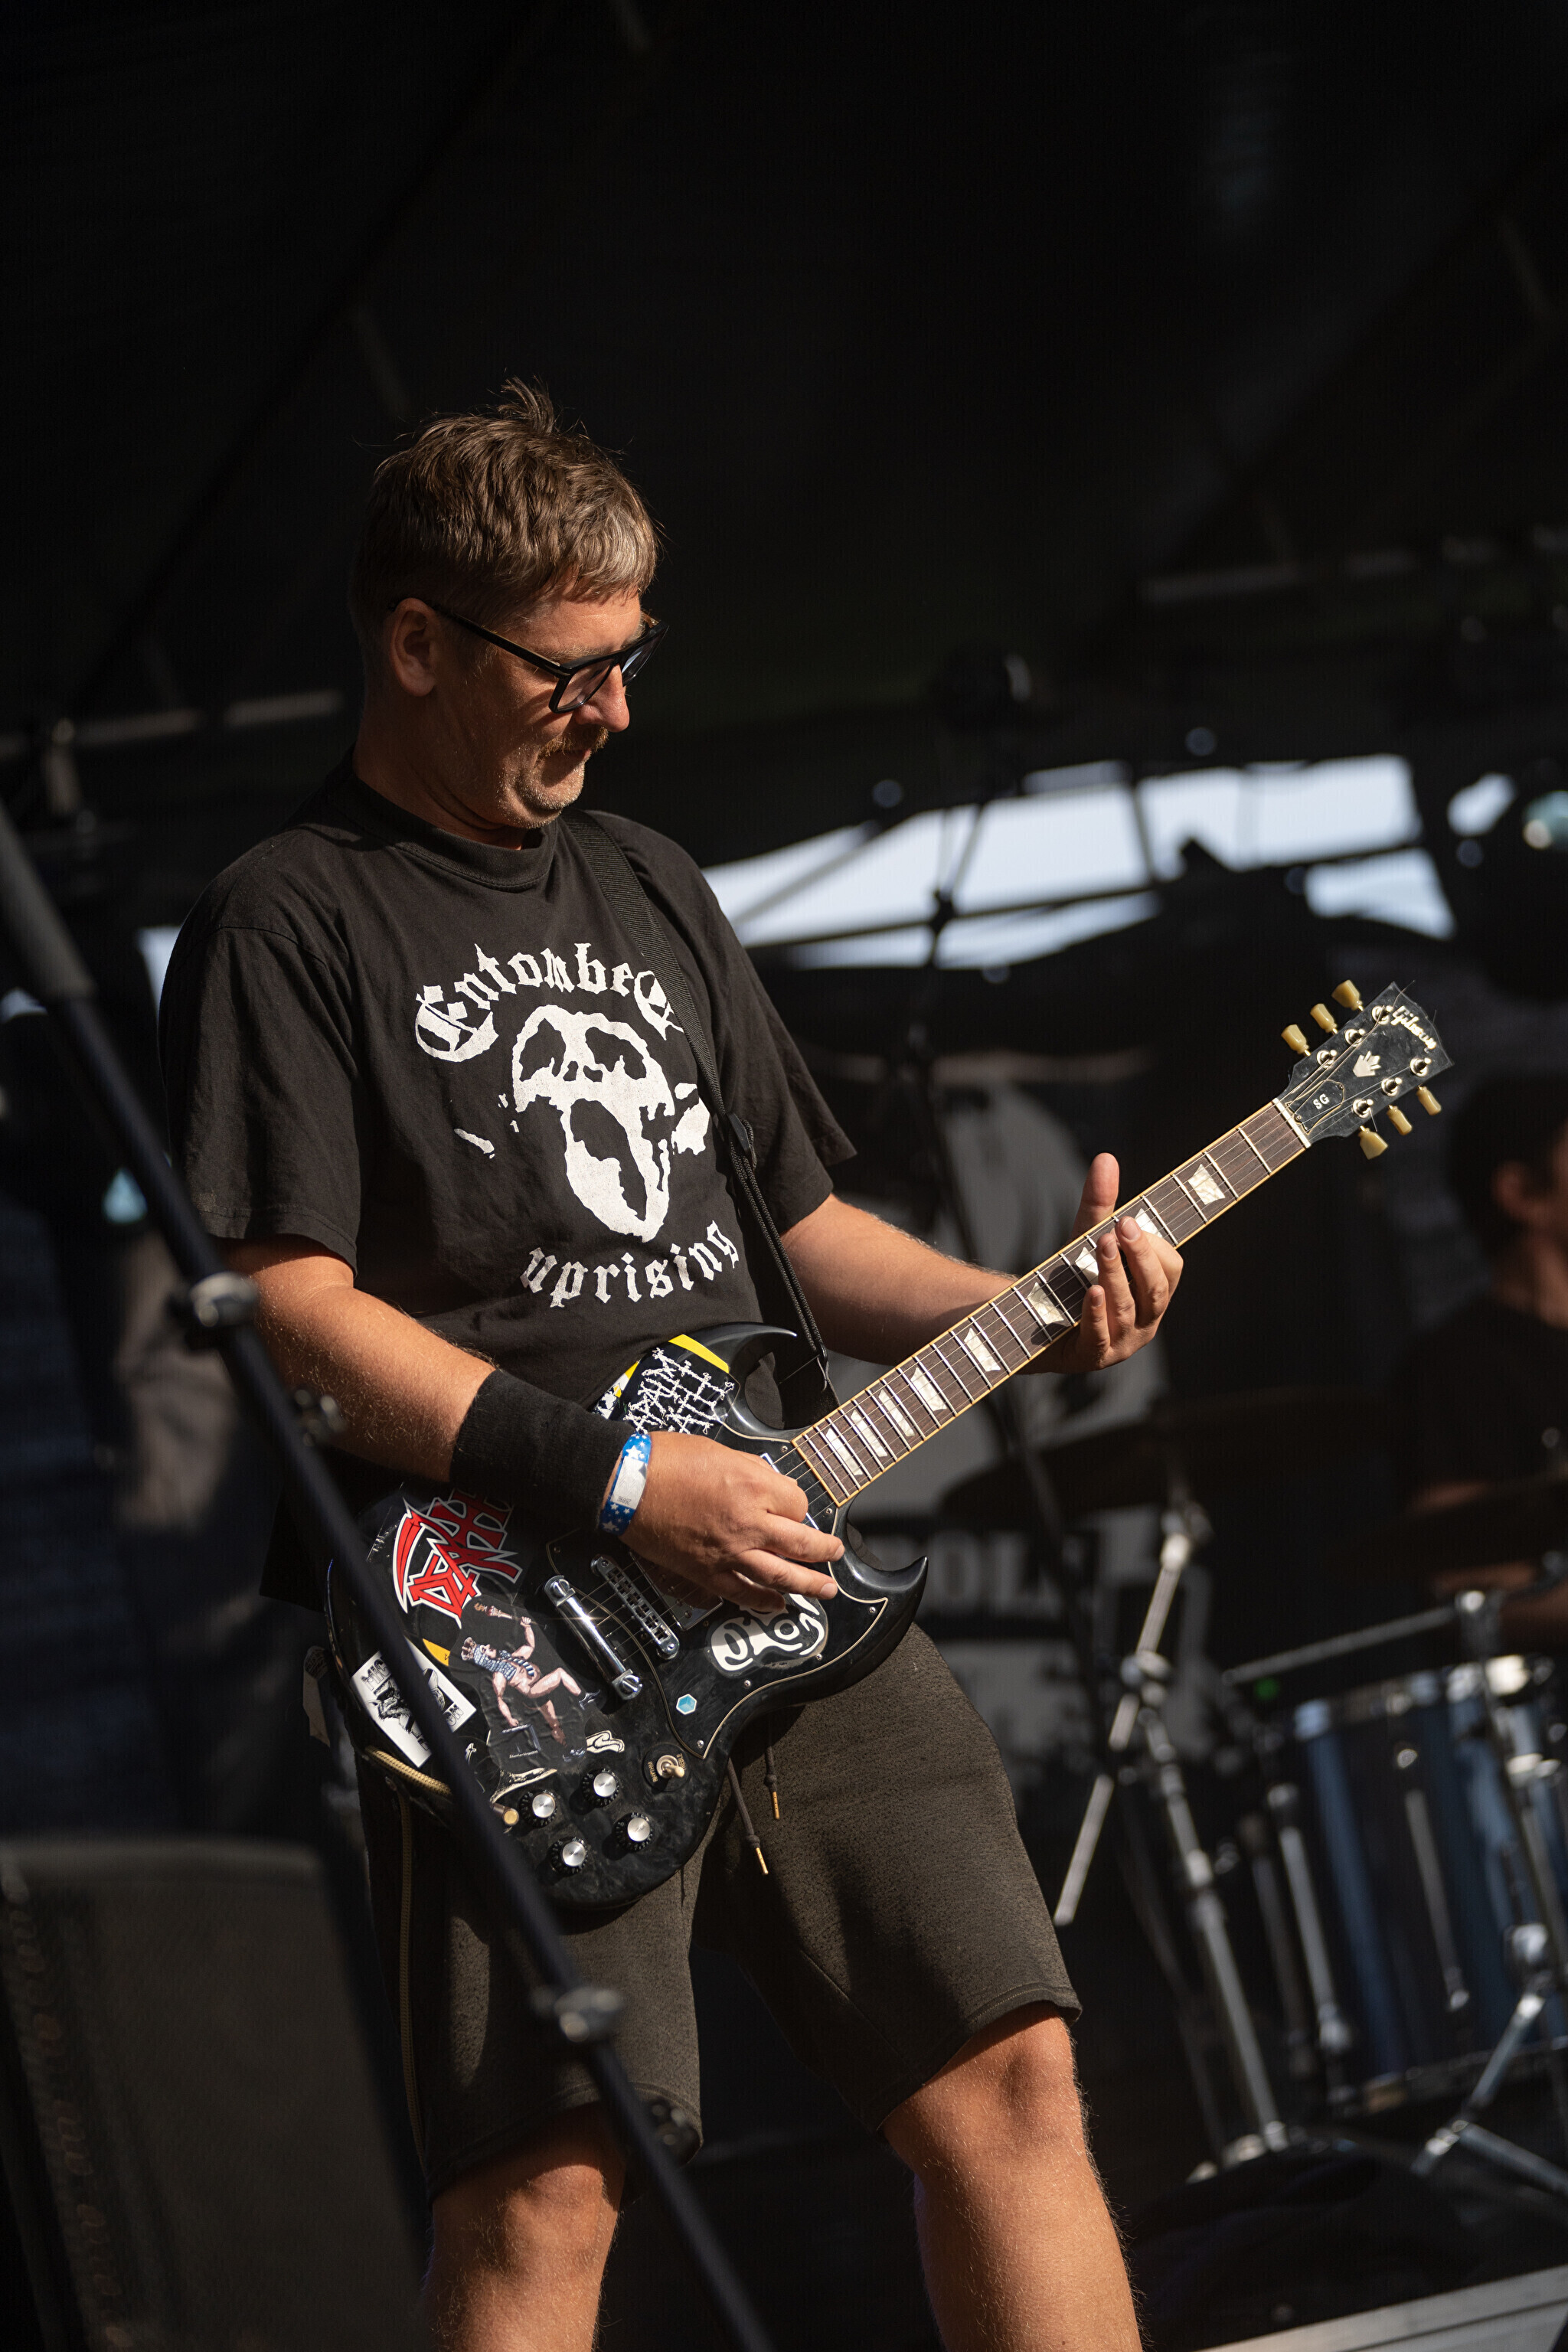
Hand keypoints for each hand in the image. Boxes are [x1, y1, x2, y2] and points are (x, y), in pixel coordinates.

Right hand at [625, 1430, 842, 1606]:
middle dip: (824, 1550)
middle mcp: (748, 1523)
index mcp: (752, 1487)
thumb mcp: (720, 1451)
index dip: (798, 1505)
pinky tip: (778, 1605)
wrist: (626, 1484)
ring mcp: (729, 1553)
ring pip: (781, 1575)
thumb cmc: (665, 1461)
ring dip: (809, 1584)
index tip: (792, 1506)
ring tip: (827, 1590)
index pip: (797, 1504)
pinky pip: (743, 1593)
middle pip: (801, 1543)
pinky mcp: (707, 1572)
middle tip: (835, 1553)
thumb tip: (771, 1487)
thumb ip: (752, 1472)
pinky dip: (764, 1602)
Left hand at [1029, 1152, 1182, 1374]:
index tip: (1128, 1220)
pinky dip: (1097, 1314)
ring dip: (1116, 1274)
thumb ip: (1098, 1205)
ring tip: (1101, 1245)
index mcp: (1153, 1293)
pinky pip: (1100, 1337)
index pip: (1171, 1268)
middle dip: (1139, 1255)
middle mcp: (1145, 1320)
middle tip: (1121, 1226)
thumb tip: (1106, 1158)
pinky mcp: (1092, 1356)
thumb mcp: (1084, 1240)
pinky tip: (1092, 1291)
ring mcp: (1121, 1342)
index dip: (1153, 1245)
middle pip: (1155, 1289)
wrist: (1033, 1325)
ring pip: (1127, 1309)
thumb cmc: (1072, 1280)